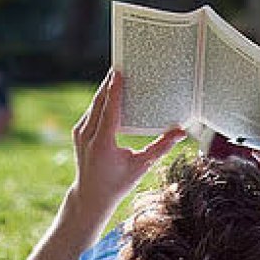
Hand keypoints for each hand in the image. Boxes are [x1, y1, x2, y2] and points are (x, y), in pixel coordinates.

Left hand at [70, 69, 184, 219]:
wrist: (90, 195)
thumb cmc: (118, 182)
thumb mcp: (141, 166)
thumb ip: (160, 147)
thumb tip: (180, 132)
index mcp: (102, 143)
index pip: (109, 110)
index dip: (114, 90)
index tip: (120, 72)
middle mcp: (87, 135)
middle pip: (100, 101)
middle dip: (111, 82)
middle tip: (124, 64)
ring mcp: (80, 132)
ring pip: (94, 103)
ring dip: (107, 88)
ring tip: (121, 73)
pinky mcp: (79, 131)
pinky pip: (92, 110)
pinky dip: (103, 99)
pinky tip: (113, 89)